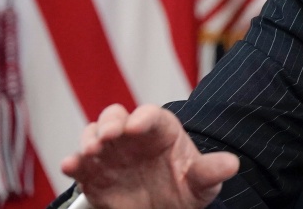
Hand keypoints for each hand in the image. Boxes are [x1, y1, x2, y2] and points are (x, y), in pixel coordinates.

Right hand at [60, 104, 238, 208]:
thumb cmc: (185, 188)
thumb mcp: (202, 182)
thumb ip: (211, 171)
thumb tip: (232, 164)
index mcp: (161, 131)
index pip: (151, 115)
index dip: (144, 116)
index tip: (139, 124)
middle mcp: (132, 137)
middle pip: (116, 117)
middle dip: (110, 122)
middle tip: (110, 136)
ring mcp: (111, 154)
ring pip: (93, 135)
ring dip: (89, 139)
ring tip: (91, 151)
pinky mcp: (94, 174)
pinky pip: (79, 165)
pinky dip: (72, 162)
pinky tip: (70, 165)